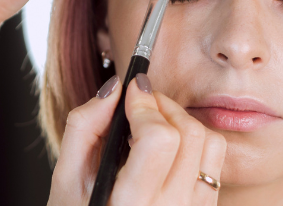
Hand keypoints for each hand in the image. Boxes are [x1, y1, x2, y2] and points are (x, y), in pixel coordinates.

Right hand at [48, 75, 226, 205]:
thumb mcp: (67, 179)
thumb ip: (83, 127)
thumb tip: (114, 88)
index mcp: (132, 205)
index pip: (159, 138)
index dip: (145, 104)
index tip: (131, 91)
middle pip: (189, 133)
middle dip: (163, 104)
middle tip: (140, 101)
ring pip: (209, 143)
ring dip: (182, 120)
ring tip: (153, 122)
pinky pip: (215, 162)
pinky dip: (195, 141)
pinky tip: (168, 147)